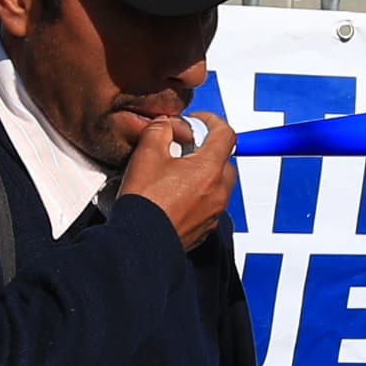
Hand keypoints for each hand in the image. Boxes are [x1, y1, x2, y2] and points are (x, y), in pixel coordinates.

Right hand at [116, 107, 237, 249]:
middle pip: (224, 160)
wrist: (139, 244)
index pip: (226, 134)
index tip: (197, 122)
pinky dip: (198, 196)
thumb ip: (160, 130)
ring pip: (218, 184)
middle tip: (184, 148)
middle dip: (207, 150)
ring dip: (203, 174)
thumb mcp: (146, 154)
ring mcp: (213, 213)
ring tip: (176, 174)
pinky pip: (209, 205)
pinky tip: (174, 195)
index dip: (211, 121)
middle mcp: (217, 192)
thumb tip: (166, 125)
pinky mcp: (204, 229)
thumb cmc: (144, 204)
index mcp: (209, 169)